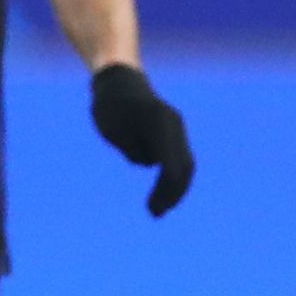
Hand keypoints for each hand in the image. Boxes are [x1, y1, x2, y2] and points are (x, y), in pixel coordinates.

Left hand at [90, 63, 195, 215]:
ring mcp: (176, 129)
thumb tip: (149, 162)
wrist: (120, 81)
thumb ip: (131, 146)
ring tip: (155, 210)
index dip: (164, 190)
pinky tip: (158, 194)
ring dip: (172, 188)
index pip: (170, 164)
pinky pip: (177, 160)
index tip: (153, 209)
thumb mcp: (112, 128)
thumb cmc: (110, 105)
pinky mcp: (172, 133)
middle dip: (173, 193)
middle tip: (156, 213)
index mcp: (161, 123)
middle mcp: (174, 125)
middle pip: (184, 166)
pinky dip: (170, 178)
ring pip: (183, 164)